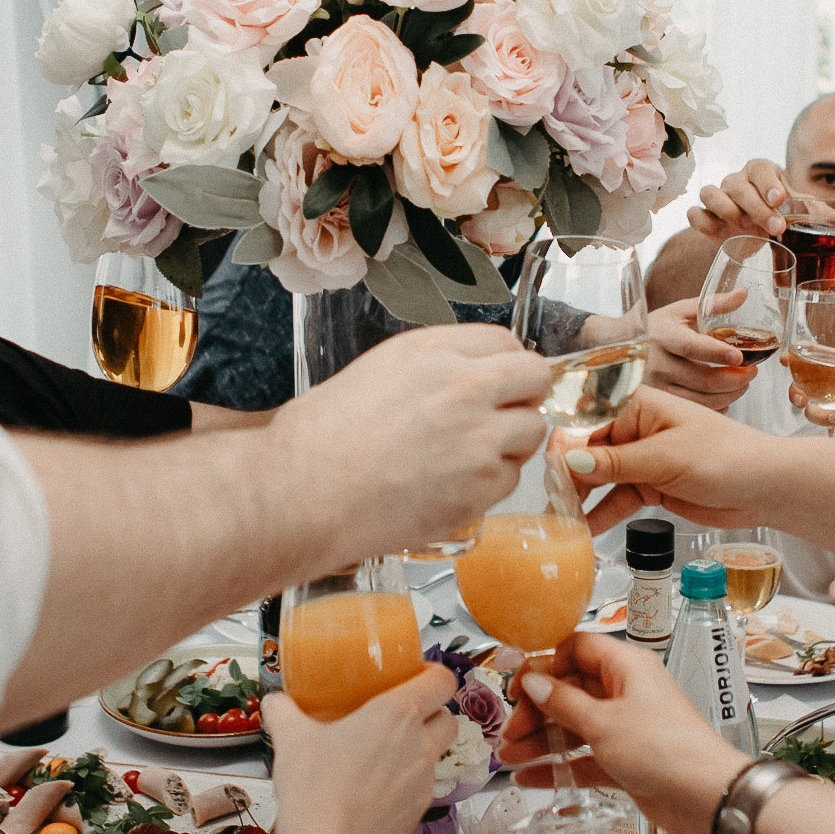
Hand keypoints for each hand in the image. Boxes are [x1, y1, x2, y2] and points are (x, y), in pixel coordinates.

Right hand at [261, 666, 459, 833]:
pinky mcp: (418, 811)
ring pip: (438, 754)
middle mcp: (419, 744)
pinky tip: (377, 788)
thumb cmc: (315, 787)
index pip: (442, 681)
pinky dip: (408, 783)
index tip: (417, 676)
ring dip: (422, 749)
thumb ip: (283, 711)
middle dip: (433, 713)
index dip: (434, 675)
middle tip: (403, 715)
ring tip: (388, 753)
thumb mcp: (291, 738)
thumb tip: (275, 701)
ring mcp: (424, 781)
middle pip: (448, 717)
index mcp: (398, 713)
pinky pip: (423, 788)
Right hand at [276, 325, 548, 559]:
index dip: (503, 366)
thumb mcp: (375, 373)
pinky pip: (511, 479)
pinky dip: (489, 486)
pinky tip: (450, 489)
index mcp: (431, 349)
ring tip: (467, 461)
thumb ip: (430, 370)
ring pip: (532, 430)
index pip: (505, 341)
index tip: (496, 384)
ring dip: (510, 444)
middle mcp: (462, 384)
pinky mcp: (480, 485)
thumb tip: (469, 382)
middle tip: (501, 419)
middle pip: (534, 376)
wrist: (299, 492)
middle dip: (523, 397)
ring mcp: (477, 435)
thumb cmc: (318, 439)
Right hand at [499, 637, 746, 833]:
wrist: (707, 798)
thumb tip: (533, 680)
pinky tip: (530, 778)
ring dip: (542, 741)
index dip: (544, 665)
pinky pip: (585, 757)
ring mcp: (627, 727)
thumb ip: (562, 702)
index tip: (517, 687)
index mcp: (626, 667)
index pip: (576, 649)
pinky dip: (560, 766)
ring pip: (575, 726)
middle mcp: (626, 692)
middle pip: (570, 690)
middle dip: (536, 711)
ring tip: (508, 758)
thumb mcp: (603, 722)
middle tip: (509, 732)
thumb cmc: (663, 749)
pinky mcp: (627, 760)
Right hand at [563, 387, 770, 533]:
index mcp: (638, 406)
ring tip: (558, 523)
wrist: (766, 488)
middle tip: (550, 505)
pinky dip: (600, 514)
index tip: (548, 472)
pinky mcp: (650, 485)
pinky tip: (582, 530)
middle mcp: (635, 429)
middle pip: (587, 451)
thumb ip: (616, 463)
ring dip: (579, 499)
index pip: (587, 421)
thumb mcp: (666, 458)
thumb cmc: (726, 457)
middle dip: (566, 477)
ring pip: (599, 478)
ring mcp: (642, 459)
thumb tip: (570, 462)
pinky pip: (616, 499)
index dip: (564, 446)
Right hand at [644, 296, 755, 413]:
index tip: (740, 357)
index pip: (691, 347)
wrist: (622, 348)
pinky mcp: (661, 402)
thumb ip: (713, 304)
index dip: (717, 353)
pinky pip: (695, 410)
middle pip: (702, 380)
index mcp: (663, 335)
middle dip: (735, 379)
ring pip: (702, 400)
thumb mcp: (681, 311)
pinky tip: (725, 396)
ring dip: (730, 395)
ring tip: (743, 384)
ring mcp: (657, 386)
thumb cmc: (657, 327)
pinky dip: (716, 407)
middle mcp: (657, 363)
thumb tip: (743, 293)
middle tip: (752, 372)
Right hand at [687, 159, 794, 240]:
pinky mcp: (705, 216)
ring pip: (709, 193)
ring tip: (744, 228)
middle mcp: (736, 181)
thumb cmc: (777, 215)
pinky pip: (694, 214)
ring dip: (727, 211)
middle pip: (738, 186)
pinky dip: (701, 221)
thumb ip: (821, 216)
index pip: (760, 169)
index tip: (780, 199)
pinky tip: (719, 231)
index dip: (768, 183)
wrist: (754, 233)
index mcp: (760, 173)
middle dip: (757, 208)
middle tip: (776, 227)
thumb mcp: (800, 213)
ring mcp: (717, 197)